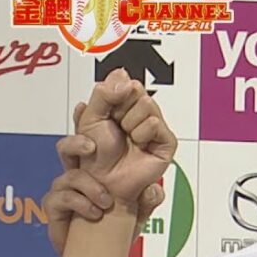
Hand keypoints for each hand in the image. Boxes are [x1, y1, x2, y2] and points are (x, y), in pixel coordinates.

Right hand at [43, 132, 164, 254]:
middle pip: (67, 148)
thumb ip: (146, 201)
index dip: (86, 127)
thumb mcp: (137, 215)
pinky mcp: (54, 206)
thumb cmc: (113, 232)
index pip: (91, 143)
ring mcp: (63, 190)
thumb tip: (153, 190)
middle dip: (77, 143)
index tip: (86, 113)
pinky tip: (94, 214)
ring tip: (106, 203)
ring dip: (91, 188)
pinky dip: (82, 204)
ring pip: (70, 175)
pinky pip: (64, 197)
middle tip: (91, 147)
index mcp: (96, 170)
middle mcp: (76, 176)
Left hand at [72, 68, 176, 202]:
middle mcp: (141, 114)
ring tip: (127, 139)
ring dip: (130, 123)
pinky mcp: (165, 143)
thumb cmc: (94, 155)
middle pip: (138, 90)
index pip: (126, 82)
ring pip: (147, 104)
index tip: (107, 113)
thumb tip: (122, 74)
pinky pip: (155, 124)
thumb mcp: (90, 117)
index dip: (113, 95)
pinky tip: (138, 145)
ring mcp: (154, 128)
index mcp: (124, 105)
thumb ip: (103, 92)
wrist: (102, 182)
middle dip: (120, 109)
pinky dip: (141, 134)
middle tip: (116, 127)